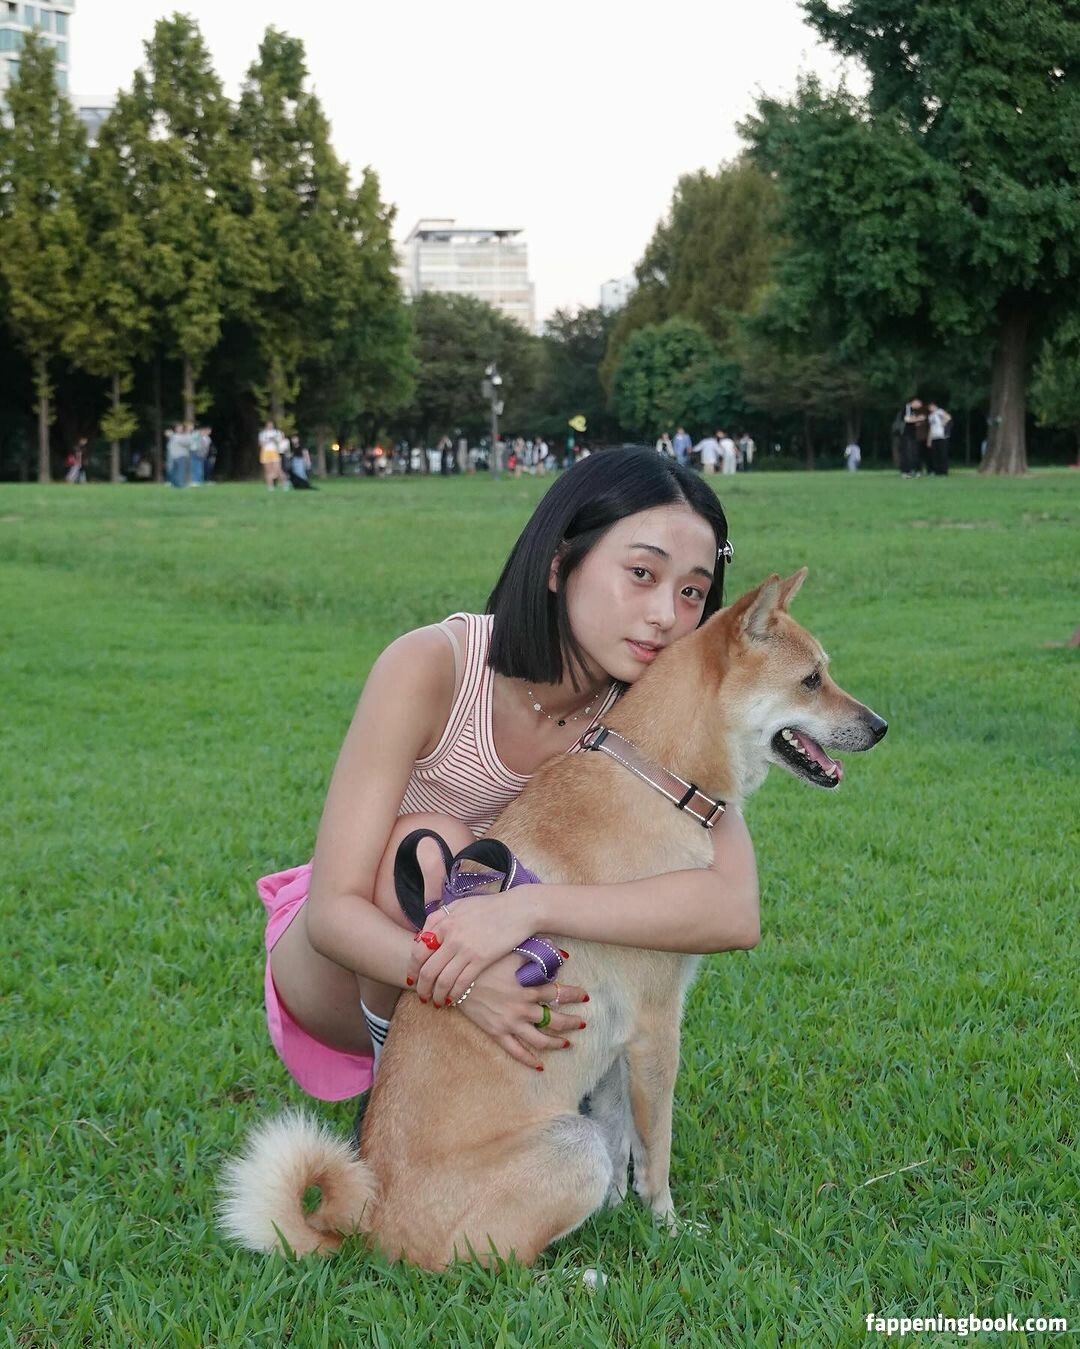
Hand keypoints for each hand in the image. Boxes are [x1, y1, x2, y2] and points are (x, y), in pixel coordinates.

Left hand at [409, 889, 556, 1004]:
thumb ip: (439, 918)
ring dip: (436, 994)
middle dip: (421, 986)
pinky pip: (461, 982)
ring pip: (442, 979)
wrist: (519, 909)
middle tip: (421, 995)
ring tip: (435, 1002)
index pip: (418, 950)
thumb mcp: (460, 905)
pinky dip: (453, 994)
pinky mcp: (481, 959)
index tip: (413, 977)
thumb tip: (421, 936)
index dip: (412, 968)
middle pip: (427, 968)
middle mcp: (451, 936)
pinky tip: (452, 1000)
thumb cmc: (490, 906)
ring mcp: (465, 948)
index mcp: (444, 921)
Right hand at [450, 954, 589, 1070]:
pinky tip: (540, 1066)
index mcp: (529, 988)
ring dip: (556, 1043)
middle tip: (582, 1023)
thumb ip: (537, 951)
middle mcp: (523, 1008)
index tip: (585, 996)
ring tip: (567, 1044)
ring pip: (540, 1040)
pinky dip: (529, 1060)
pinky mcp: (497, 1033)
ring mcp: (511, 1023)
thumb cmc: (484, 962)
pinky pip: (516, 1051)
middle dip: (571, 1022)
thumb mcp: (511, 952)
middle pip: (555, 1020)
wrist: (455, 979)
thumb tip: (560, 951)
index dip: (574, 994)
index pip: (559, 993)